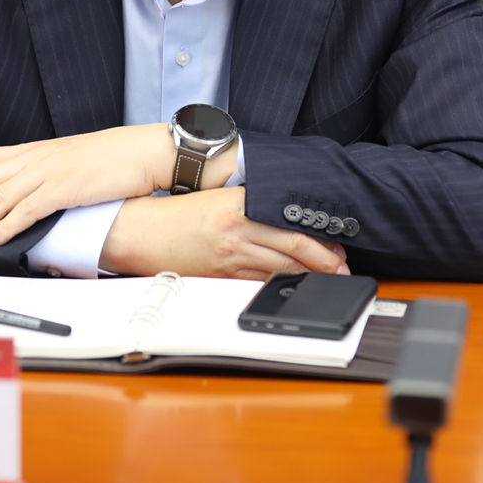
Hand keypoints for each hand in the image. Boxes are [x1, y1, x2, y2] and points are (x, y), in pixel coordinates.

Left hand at [0, 124, 169, 251]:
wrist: (140, 151)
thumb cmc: (108, 158)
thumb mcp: (67, 160)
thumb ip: (41, 172)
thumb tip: (22, 193)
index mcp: (32, 150)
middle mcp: (34, 158)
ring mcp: (48, 171)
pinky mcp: (64, 188)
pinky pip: (27, 210)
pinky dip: (4, 226)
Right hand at [100, 187, 349, 279]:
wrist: (140, 232)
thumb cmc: (175, 213)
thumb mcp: (217, 197)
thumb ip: (250, 204)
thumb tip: (284, 215)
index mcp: (238, 205)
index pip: (290, 223)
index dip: (319, 238)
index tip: (336, 243)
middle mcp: (237, 232)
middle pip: (292, 249)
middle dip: (323, 261)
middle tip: (342, 266)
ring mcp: (229, 257)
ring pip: (279, 270)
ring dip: (307, 275)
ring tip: (327, 277)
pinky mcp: (221, 276)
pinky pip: (258, 282)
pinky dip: (280, 284)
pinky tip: (293, 285)